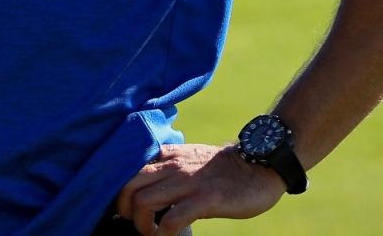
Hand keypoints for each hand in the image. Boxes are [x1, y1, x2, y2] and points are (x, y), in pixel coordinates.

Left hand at [114, 143, 285, 234]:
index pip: (129, 169)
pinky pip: (171, 220)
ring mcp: (187, 182)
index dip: (122, 192)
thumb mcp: (190, 158)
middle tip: (136, 223)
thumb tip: (150, 188)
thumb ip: (169, 167)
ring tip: (153, 233)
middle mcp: (172, 165)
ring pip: (142, 202)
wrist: (260, 165)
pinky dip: (164, 235)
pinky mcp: (204, 199)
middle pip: (127, 186)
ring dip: (142, 225)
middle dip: (124, 210)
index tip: (129, 208)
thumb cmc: (225, 168)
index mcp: (168, 155)